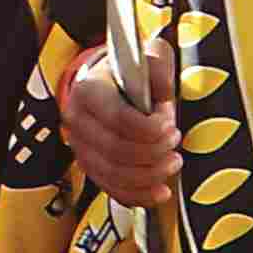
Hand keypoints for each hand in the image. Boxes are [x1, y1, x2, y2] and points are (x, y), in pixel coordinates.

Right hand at [58, 45, 177, 205]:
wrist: (110, 87)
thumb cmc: (130, 74)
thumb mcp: (147, 57)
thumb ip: (158, 65)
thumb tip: (163, 92)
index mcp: (88, 90)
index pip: (117, 118)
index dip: (149, 128)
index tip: (168, 125)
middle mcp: (77, 121)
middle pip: (115, 150)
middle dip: (153, 151)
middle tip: (174, 141)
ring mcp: (81, 148)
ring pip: (114, 174)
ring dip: (150, 175)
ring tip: (173, 163)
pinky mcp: (90, 168)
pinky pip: (112, 190)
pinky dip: (139, 196)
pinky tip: (160, 192)